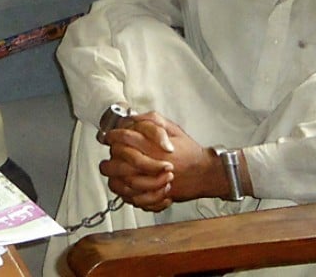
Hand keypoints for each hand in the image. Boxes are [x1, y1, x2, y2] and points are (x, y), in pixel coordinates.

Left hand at [100, 111, 225, 210]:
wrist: (205, 173)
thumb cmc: (189, 152)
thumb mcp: (173, 128)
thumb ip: (151, 121)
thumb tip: (133, 118)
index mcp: (152, 146)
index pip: (123, 138)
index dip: (113, 136)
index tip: (109, 137)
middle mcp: (149, 165)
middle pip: (116, 161)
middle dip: (111, 156)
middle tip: (112, 154)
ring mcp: (150, 182)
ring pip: (119, 181)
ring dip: (114, 175)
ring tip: (114, 169)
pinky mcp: (153, 196)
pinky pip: (130, 197)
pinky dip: (124, 192)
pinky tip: (124, 184)